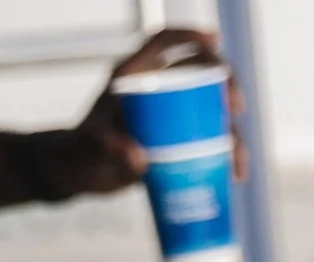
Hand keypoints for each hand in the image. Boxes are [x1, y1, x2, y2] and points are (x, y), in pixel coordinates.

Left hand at [28, 28, 243, 199]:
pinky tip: (234, 175)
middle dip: (226, 84)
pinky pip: (206, 144)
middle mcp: (156, 91)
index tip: (214, 40)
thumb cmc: (78, 153)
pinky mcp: (174, 144)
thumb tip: (141, 160)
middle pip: (199, 74)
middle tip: (236, 108)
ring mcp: (168, 118)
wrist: (76, 175)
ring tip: (237, 162)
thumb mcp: (92, 147)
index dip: (189, 35)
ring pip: (210, 114)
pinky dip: (223, 157)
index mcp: (133, 76)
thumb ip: (111, 148)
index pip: (164, 42)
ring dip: (231, 132)